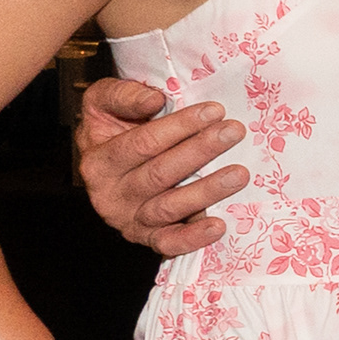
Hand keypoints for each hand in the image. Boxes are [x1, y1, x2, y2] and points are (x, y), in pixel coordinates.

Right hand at [77, 75, 246, 255]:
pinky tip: (219, 225)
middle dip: (200, 151)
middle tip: (234, 132)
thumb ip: (123, 96)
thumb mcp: (103, 104)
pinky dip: (193, 237)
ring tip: (239, 173)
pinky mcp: (147, 238)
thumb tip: (154, 99)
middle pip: (160, 173)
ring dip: (207, 191)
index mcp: (99, 160)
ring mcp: (128, 219)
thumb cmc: (113, 129)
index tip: (214, 111)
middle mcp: (109, 193)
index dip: (179, 127)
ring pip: (169, 207)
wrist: (107, 166)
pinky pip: (169, 243)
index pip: (142, 143)